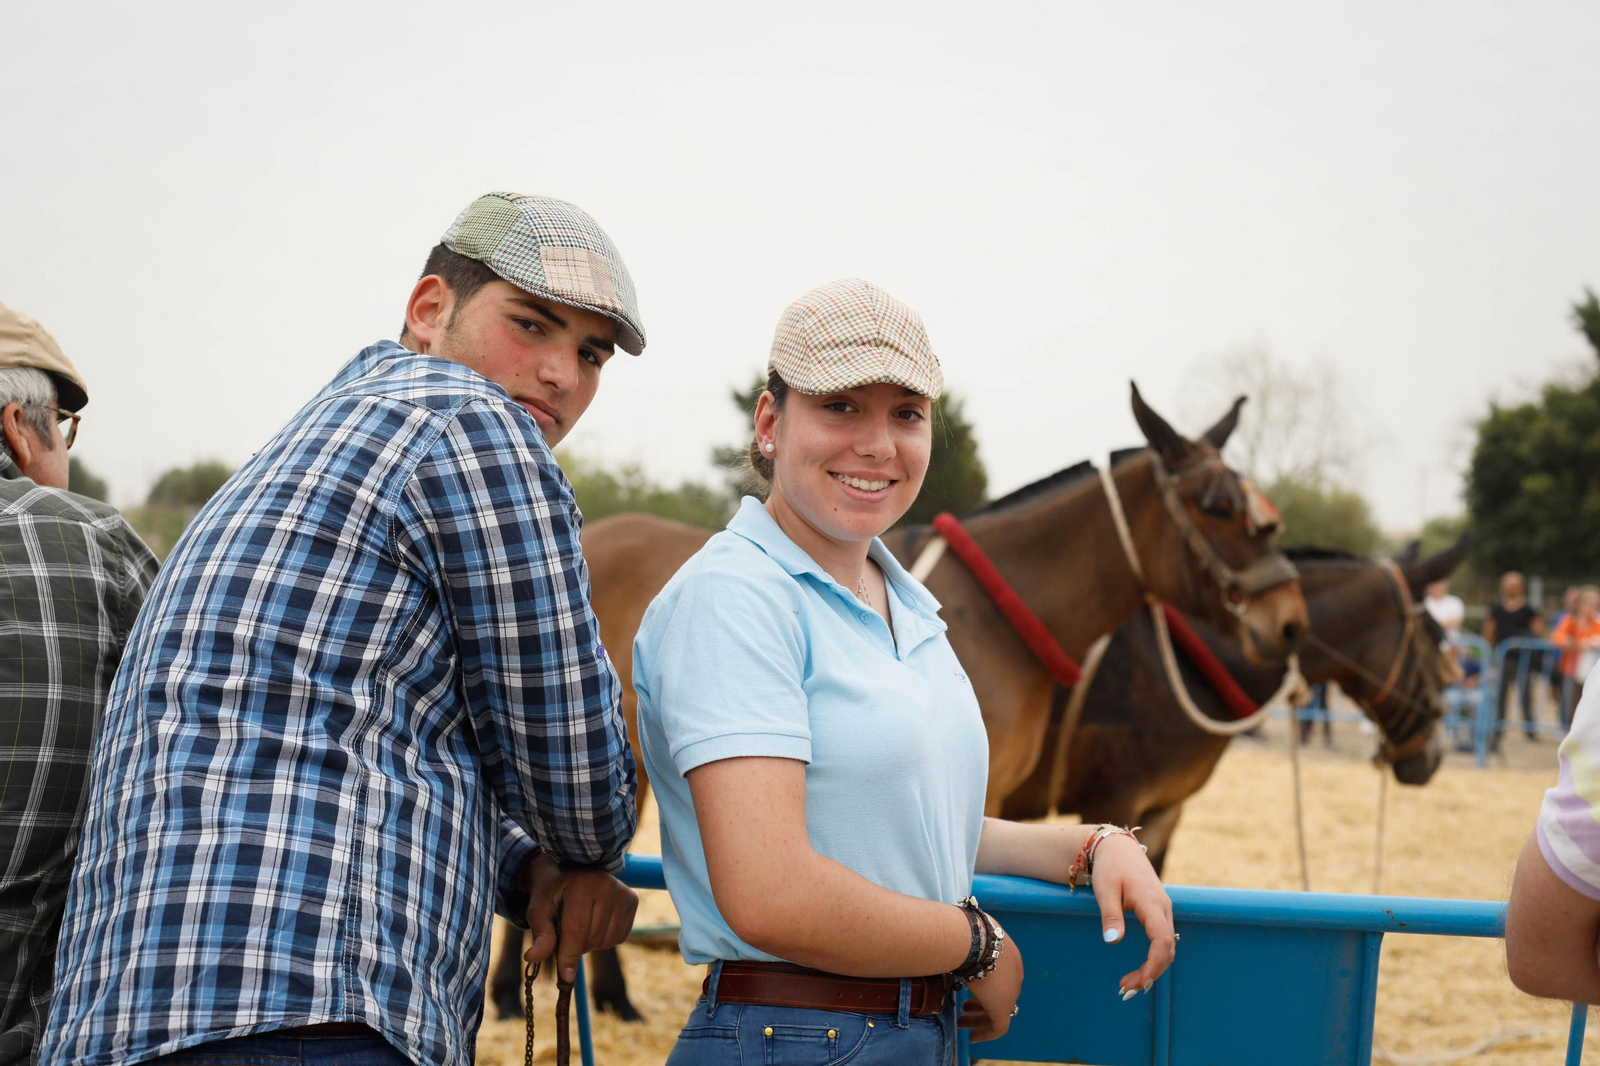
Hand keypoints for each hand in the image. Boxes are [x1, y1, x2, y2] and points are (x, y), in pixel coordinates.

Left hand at [522, 852, 638, 983]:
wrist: (573, 867)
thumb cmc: (552, 891)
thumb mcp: (539, 909)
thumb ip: (540, 934)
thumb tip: (532, 958)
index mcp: (581, 885)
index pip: (577, 931)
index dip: (569, 956)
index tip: (566, 977)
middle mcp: (606, 885)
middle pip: (593, 938)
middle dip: (577, 946)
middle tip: (566, 932)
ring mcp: (622, 892)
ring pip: (607, 940)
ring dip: (591, 944)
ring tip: (581, 925)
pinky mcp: (632, 900)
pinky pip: (619, 937)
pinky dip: (605, 939)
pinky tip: (596, 923)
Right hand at [958, 922, 1023, 1041]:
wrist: (975, 940)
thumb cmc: (966, 934)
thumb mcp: (970, 937)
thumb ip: (966, 943)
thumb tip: (949, 940)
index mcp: (1009, 956)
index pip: (1001, 977)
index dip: (986, 985)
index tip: (971, 989)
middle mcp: (1015, 974)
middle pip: (1001, 994)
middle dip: (981, 1002)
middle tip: (965, 1008)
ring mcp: (1011, 992)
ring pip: (998, 1011)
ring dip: (979, 1018)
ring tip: (962, 1022)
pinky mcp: (1003, 1008)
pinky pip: (998, 1027)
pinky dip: (986, 1033)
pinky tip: (973, 1037)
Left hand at [1091, 834, 1175, 994]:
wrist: (1118, 848)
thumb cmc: (1110, 867)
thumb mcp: (1105, 889)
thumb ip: (1110, 915)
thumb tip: (1112, 942)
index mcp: (1151, 902)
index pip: (1162, 940)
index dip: (1154, 964)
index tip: (1139, 982)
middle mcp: (1163, 908)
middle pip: (1167, 949)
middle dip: (1150, 972)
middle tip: (1125, 989)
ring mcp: (1164, 911)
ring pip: (1167, 946)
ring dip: (1152, 968)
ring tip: (1128, 983)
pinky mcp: (1159, 913)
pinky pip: (1163, 940)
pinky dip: (1154, 958)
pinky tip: (1139, 969)